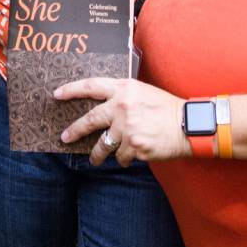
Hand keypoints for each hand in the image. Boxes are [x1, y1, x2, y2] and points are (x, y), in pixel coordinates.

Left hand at [52, 77, 192, 165]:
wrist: (189, 125)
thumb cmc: (167, 107)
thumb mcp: (143, 92)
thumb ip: (123, 96)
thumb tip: (103, 107)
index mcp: (124, 89)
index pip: (91, 86)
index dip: (71, 90)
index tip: (57, 95)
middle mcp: (123, 107)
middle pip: (90, 120)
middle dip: (75, 131)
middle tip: (65, 137)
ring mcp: (128, 129)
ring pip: (104, 145)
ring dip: (98, 155)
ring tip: (96, 160)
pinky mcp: (135, 147)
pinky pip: (122, 157)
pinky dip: (126, 158)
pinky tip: (135, 155)